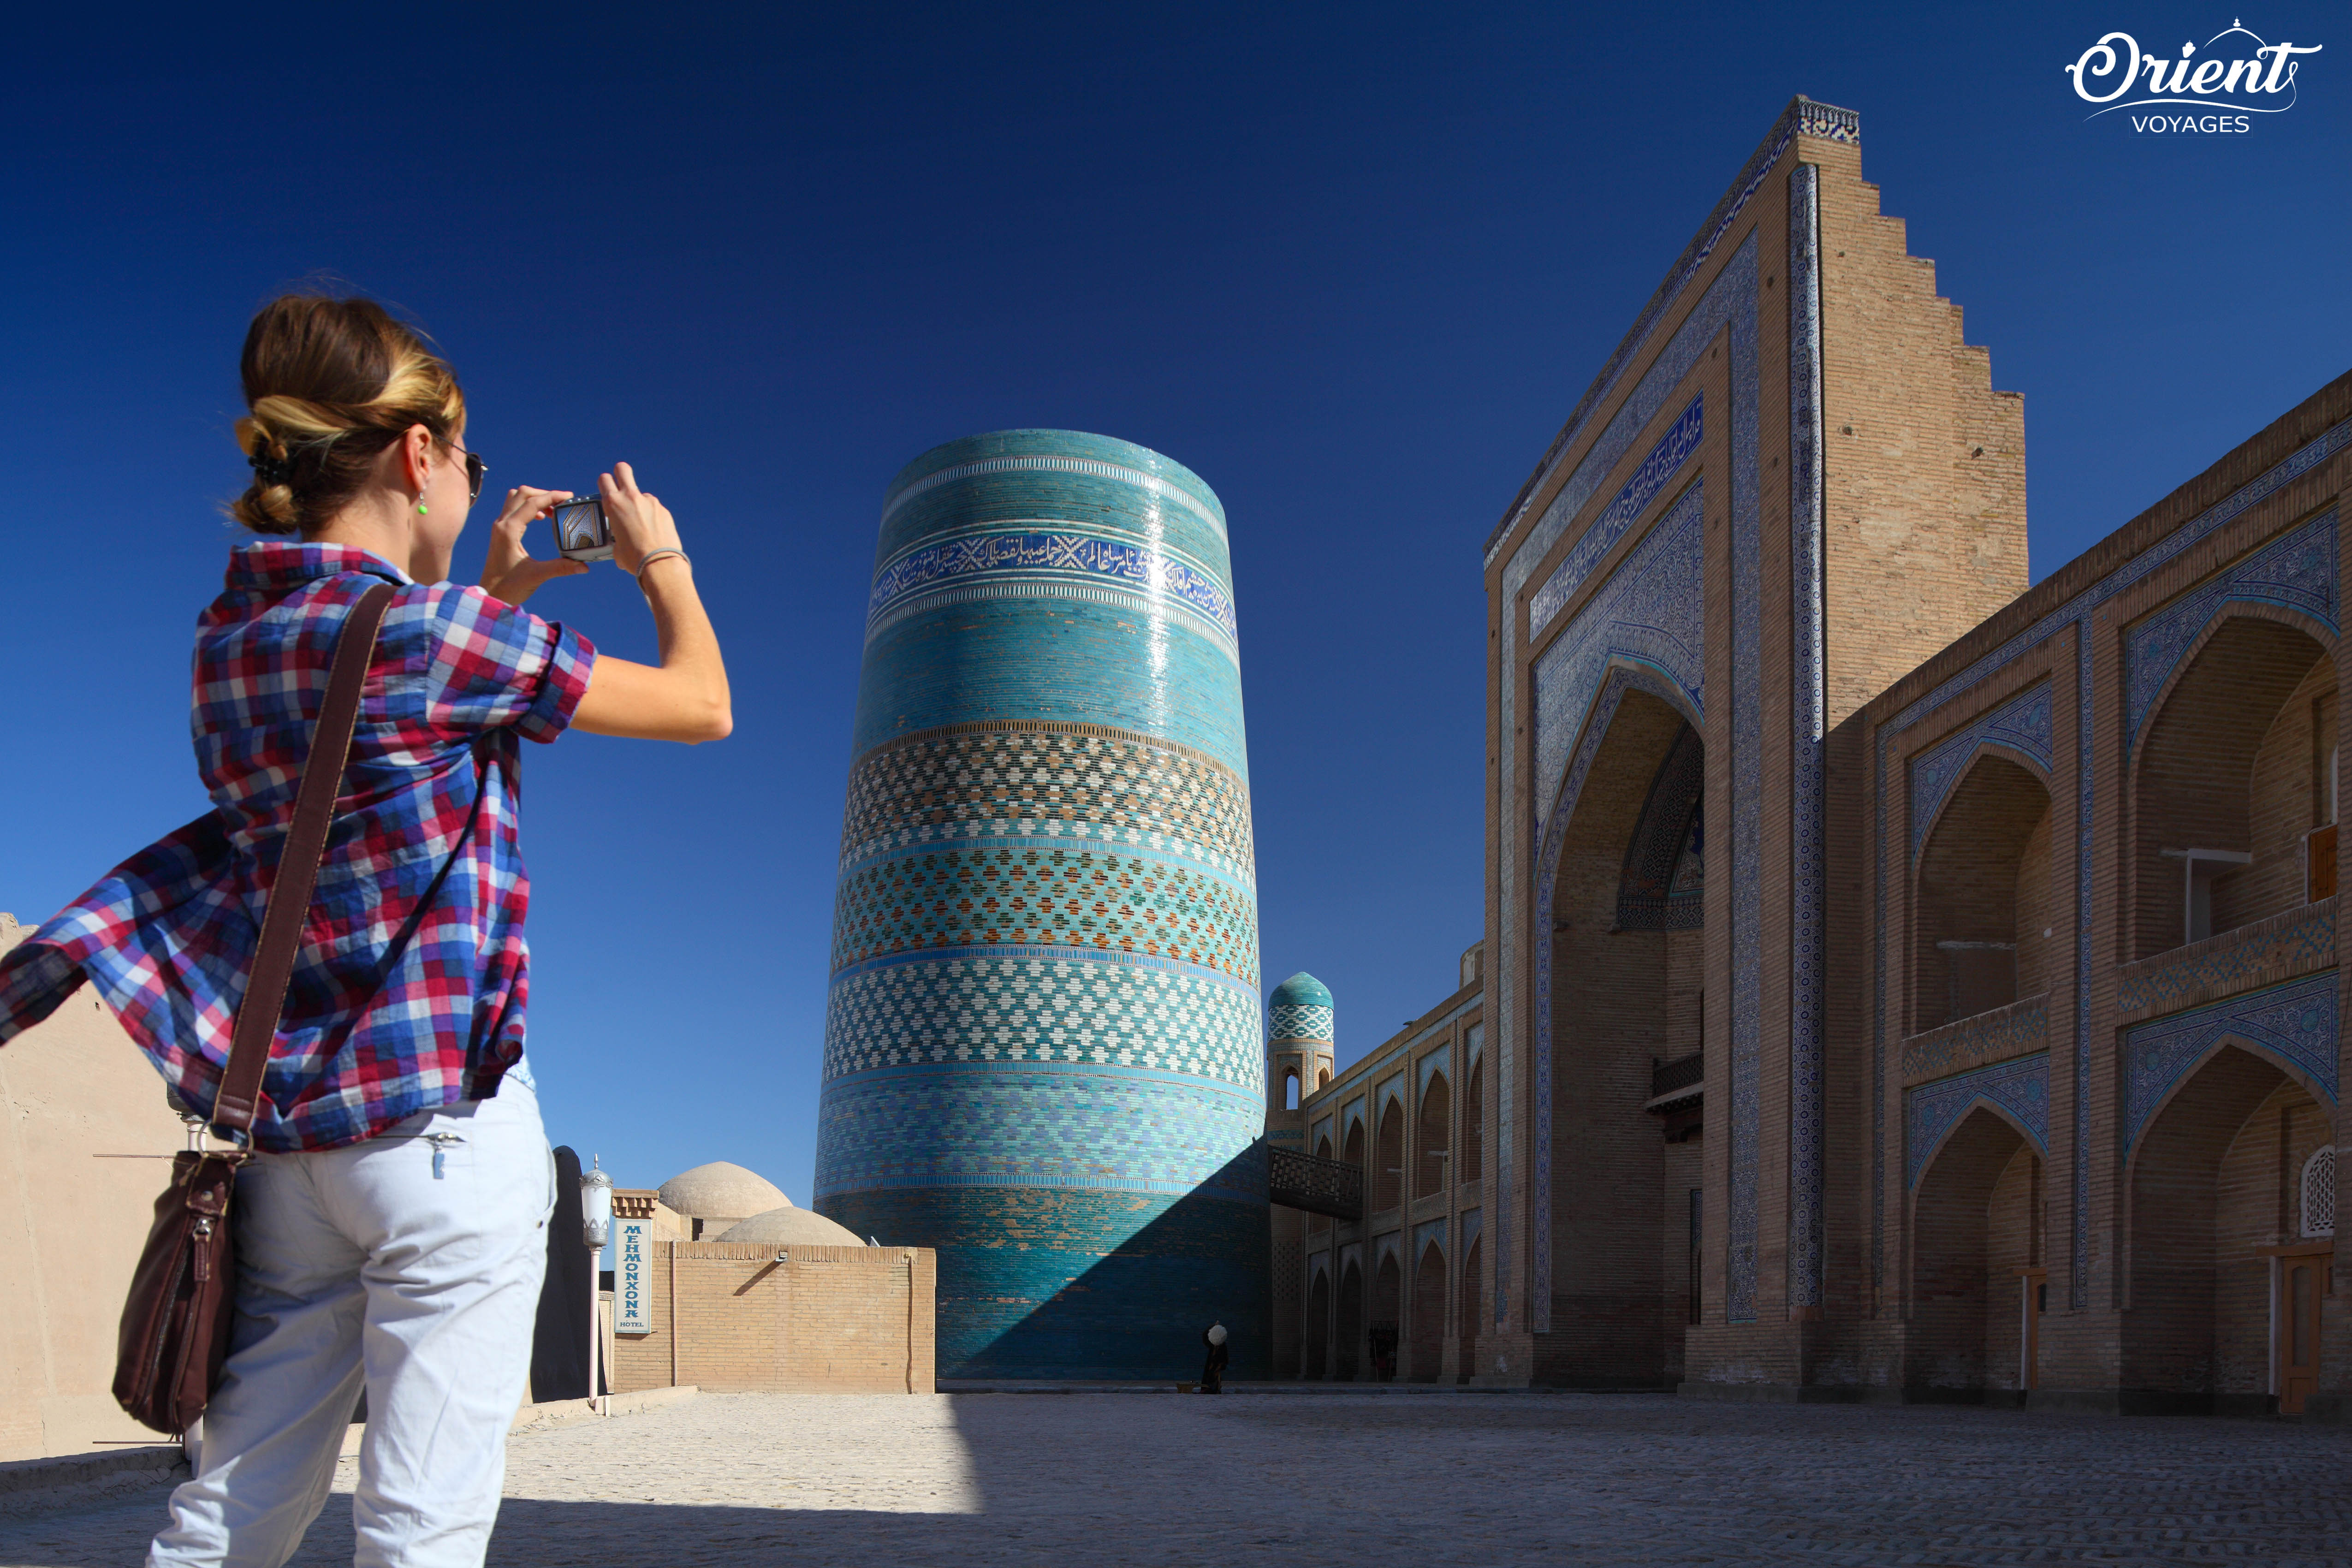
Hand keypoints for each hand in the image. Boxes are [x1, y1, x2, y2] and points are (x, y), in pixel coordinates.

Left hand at [479, 486, 589, 605]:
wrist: (490, 595)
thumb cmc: (509, 587)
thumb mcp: (536, 576)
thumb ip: (561, 568)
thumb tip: (584, 566)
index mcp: (509, 531)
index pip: (532, 503)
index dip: (552, 496)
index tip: (569, 496)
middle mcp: (501, 524)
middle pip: (522, 494)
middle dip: (543, 494)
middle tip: (562, 502)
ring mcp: (499, 527)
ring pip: (515, 499)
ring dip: (534, 498)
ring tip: (553, 510)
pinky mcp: (500, 532)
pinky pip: (513, 509)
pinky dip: (528, 507)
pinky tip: (541, 518)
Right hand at [598, 462, 683, 576]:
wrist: (658, 562)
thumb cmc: (633, 557)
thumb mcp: (615, 546)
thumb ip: (616, 535)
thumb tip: (620, 542)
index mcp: (613, 503)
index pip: (604, 479)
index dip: (605, 483)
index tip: (608, 490)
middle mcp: (631, 497)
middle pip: (622, 468)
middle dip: (620, 473)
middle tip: (622, 484)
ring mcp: (649, 501)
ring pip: (641, 494)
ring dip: (640, 504)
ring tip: (642, 526)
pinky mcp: (664, 509)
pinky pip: (655, 509)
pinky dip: (653, 517)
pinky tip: (654, 532)